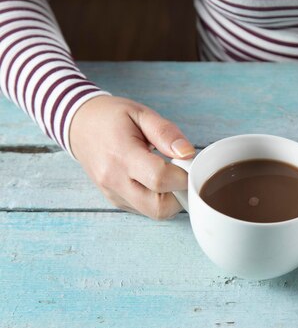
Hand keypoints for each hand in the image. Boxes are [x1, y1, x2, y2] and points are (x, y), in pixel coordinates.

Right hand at [69, 95, 194, 219]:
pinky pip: (145, 210)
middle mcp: (114, 180)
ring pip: (154, 213)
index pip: (159, 179)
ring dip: (171, 200)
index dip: (182, 175)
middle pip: (159, 207)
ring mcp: (114, 194)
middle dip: (180, 194)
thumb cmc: (111, 117)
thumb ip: (166, 133)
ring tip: (168, 176)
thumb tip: (187, 153)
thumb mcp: (141, 114)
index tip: (187, 163)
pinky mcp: (116, 201)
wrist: (79, 125)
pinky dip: (158, 200)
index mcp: (121, 155)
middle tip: (180, 173)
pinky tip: (156, 181)